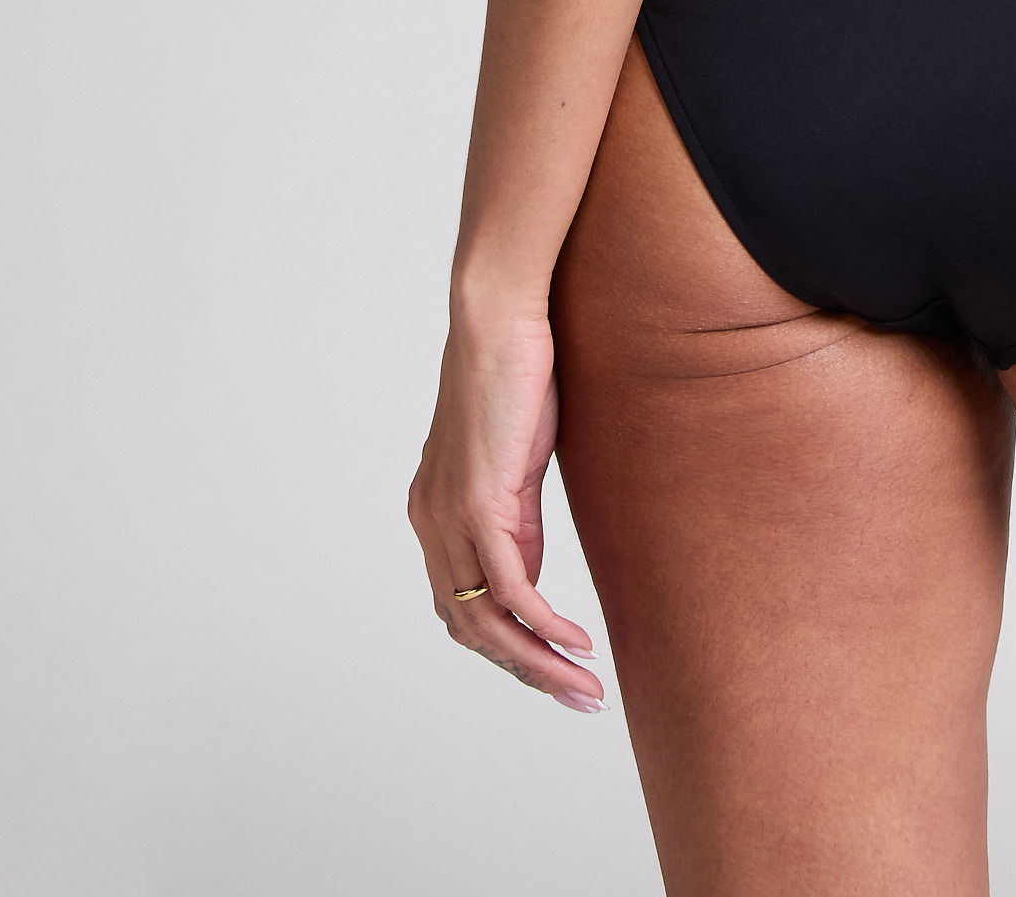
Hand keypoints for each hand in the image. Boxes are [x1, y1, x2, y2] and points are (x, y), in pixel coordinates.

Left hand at [407, 306, 605, 711]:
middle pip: (471, 631)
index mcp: (434, 515)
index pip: (462, 609)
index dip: (508, 650)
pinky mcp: (479, 502)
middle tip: (578, 700)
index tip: (555, 673)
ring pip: (488, 621)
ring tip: (584, 688)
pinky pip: (510, 588)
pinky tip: (578, 643)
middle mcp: (431, 524)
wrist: (497, 316)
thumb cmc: (513, 373)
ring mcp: (450, 516)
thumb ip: (512, 518)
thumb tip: (526, 573)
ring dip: (540, 664)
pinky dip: (544, 626)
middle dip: (527, 673)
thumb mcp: (513, 460)